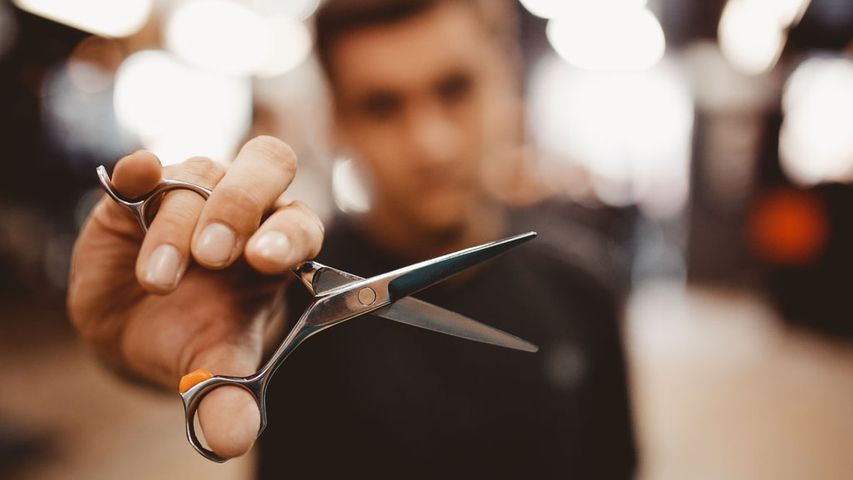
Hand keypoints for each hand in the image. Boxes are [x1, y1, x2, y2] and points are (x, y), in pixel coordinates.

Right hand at [67, 136, 323, 458]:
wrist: (133, 330)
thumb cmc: (190, 337)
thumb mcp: (211, 367)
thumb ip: (226, 396)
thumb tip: (229, 441)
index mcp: (277, 246)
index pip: (301, 223)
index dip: (290, 235)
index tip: (265, 261)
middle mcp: (244, 208)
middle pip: (268, 165)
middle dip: (242, 206)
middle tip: (214, 254)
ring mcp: (194, 193)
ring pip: (200, 176)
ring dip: (179, 227)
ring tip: (159, 281)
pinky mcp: (140, 193)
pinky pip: (146, 166)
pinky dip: (142, 169)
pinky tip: (137, 177)